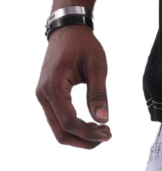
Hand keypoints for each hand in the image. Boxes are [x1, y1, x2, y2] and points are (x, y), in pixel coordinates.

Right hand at [36, 25, 111, 147]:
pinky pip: (59, 120)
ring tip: (102, 131)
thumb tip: (103, 120)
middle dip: (84, 141)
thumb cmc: (82, 44)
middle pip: (61, 132)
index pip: (69, 122)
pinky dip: (75, 128)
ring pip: (59, 129)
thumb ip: (99, 94)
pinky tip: (92, 124)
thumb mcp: (96, 67)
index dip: (89, 134)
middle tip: (107, 136)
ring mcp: (43, 96)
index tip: (108, 134)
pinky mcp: (47, 97)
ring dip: (80, 136)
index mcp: (53, 86)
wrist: (67, 30)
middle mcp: (43, 94)